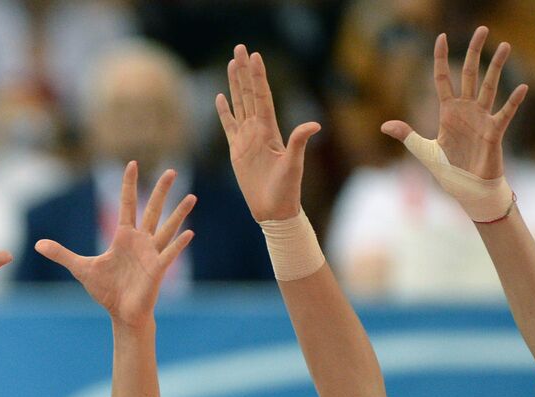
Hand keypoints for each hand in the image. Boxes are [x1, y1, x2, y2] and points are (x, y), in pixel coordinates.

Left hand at [35, 162, 193, 330]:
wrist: (121, 313)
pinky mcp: (157, 270)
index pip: (127, 204)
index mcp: (123, 237)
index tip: (132, 163)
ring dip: (179, 213)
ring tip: (192, 197)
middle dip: (161, 190)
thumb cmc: (106, 291)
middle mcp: (141, 241)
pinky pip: (169, 254)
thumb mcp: (81, 268)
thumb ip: (61, 254)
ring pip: (167, 228)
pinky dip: (178, 244)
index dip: (128, 184)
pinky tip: (189, 233)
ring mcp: (151, 254)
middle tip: (171, 170)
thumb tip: (38, 245)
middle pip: (152, 209)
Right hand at [216, 45, 318, 221]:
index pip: (262, 96)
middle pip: (248, 94)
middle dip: (244, 72)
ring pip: (239, 105)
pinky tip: (220, 98)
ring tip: (231, 65)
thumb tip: (314, 124)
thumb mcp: (294, 165)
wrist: (273, 210)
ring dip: (234, 85)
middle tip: (239, 48)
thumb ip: (299, 142)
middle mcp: (258, 130)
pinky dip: (224, 112)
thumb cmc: (287, 190)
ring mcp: (247, 140)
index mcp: (270, 130)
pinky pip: (229, 127)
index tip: (254, 56)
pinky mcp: (237, 152)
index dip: (258, 76)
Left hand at [381, 27, 526, 179]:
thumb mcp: (423, 151)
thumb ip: (407, 135)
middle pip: (470, 74)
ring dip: (496, 67)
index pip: (443, 78)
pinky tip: (522, 87)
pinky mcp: (494, 132)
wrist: (467, 189)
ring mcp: (482, 118)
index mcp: (448, 111)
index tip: (441, 37)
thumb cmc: (449, 170)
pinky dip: (513, 101)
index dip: (441, 58)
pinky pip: (505, 113)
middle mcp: (466, 109)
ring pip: (490, 86)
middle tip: (482, 29)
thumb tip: (384, 126)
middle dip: (474, 52)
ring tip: (505, 45)